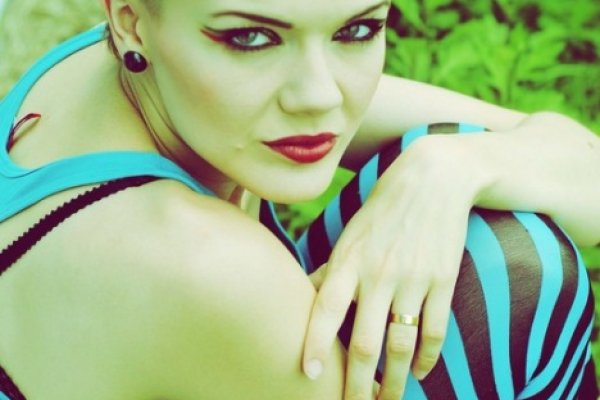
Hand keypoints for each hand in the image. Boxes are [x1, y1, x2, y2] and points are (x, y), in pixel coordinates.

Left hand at [303, 134, 484, 398]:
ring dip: (396, 381)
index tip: (307, 375)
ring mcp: (412, 279)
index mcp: (349, 262)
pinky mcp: (442, 280)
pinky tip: (424, 372)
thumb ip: (330, 272)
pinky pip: (435, 329)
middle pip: (364, 341)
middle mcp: (378, 274)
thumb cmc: (382, 211)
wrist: (432, 179)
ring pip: (402, 345)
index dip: (314, 343)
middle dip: (358, 384)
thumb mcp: (349, 236)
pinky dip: (429, 357)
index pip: (325, 310)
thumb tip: (306, 300)